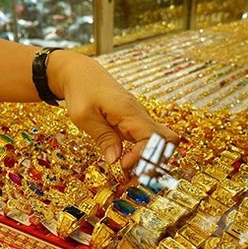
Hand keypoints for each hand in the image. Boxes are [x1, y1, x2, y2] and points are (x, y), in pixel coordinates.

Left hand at [48, 50, 178, 172]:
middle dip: (154, 162)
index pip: (152, 139)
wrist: (81, 74)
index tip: (122, 165)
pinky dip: (141, 155)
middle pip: (166, 141)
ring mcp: (140, 120)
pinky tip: (127, 164)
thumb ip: (103, 137)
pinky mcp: (134, 124)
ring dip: (148, 161)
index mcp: (130, 112)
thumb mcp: (84, 116)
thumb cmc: (81, 91)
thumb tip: (115, 160)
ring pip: (159, 143)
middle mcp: (141, 116)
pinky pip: (148, 141)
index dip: (142, 157)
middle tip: (132, 175)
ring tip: (128, 174)